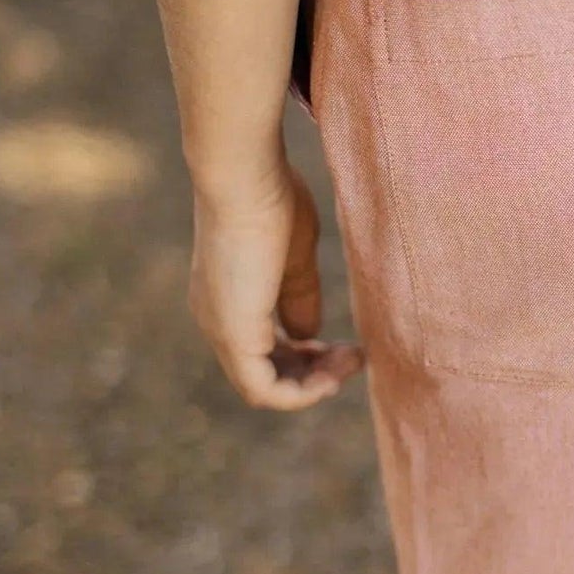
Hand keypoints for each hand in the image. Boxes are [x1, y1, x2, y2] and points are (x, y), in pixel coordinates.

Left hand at [189, 159, 364, 409]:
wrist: (245, 180)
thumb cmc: (271, 200)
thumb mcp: (294, 258)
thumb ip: (298, 297)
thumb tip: (306, 334)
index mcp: (228, 298)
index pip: (264, 348)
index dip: (306, 355)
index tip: (344, 343)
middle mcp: (217, 320)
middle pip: (266, 373)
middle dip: (315, 373)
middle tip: (356, 356)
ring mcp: (222, 330)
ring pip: (265, 388)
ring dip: (313, 385)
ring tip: (352, 363)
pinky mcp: (234, 336)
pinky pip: (264, 390)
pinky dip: (301, 393)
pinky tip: (332, 376)